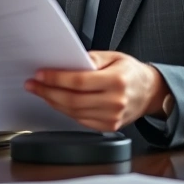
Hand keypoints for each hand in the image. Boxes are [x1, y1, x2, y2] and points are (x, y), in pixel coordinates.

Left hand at [25, 51, 169, 131]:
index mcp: (117, 81)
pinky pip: (80, 120)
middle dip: (48, 92)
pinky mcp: (108, 126)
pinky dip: (65, 111)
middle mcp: (115, 102)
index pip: (79, 82)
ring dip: (53, 102)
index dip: (56, 78)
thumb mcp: (114, 57)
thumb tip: (68, 62)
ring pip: (73, 112)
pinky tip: (56, 101)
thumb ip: (91, 59)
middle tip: (33, 84)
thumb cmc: (131, 72)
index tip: (41, 74)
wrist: (150, 92)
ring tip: (41, 92)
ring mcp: (112, 118)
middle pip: (73, 100)